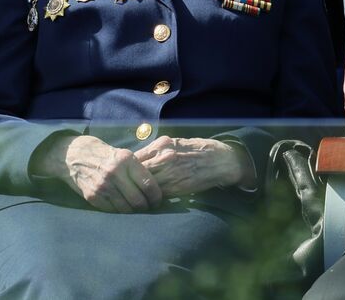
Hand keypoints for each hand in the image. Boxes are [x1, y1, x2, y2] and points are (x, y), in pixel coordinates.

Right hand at [39, 134, 162, 212]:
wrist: (76, 157)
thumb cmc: (107, 157)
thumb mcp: (125, 156)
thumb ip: (139, 170)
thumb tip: (157, 187)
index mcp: (127, 161)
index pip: (148, 184)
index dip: (156, 196)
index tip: (158, 201)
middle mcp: (115, 173)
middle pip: (137, 199)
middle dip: (146, 207)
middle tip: (149, 208)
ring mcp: (102, 186)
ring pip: (125, 208)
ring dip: (134, 212)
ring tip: (138, 210)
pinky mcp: (92, 196)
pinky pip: (111, 210)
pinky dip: (119, 212)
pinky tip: (123, 209)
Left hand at [133, 137, 253, 196]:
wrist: (221, 161)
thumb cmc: (199, 150)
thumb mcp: (176, 143)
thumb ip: (157, 151)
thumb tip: (138, 160)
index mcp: (162, 145)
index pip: (134, 158)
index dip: (126, 168)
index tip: (123, 175)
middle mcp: (163, 157)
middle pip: (135, 172)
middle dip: (128, 181)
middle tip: (124, 189)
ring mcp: (169, 172)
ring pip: (143, 185)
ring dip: (137, 192)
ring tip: (132, 196)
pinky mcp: (176, 187)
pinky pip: (155, 194)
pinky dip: (149, 198)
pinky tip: (147, 200)